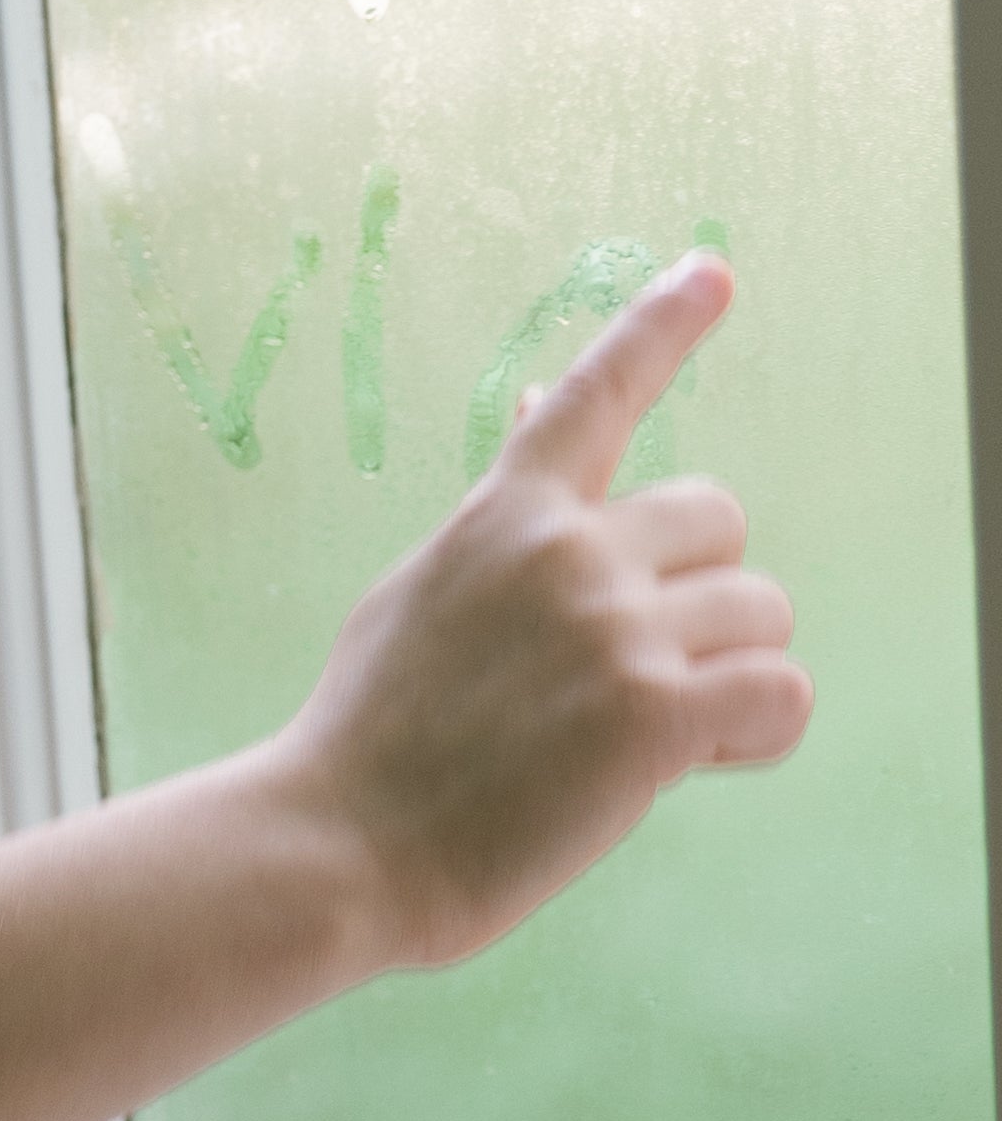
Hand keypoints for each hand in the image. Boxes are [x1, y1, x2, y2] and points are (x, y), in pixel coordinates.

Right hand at [273, 256, 810, 973]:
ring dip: (729, 675)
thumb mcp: (416, 595)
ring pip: (763, 614)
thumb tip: (537, 400)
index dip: (662, 326)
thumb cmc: (369, 743)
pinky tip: (699, 764)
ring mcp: (614, 629)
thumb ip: (497, 517)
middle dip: (700, 597)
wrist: (337, 848)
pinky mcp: (655, 714)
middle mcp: (568, 553)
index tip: (713, 272)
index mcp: (504, 518)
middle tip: (638, 675)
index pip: (594, 394)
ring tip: (651, 739)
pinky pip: (782, 695)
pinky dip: (760, 734)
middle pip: (720, 522)